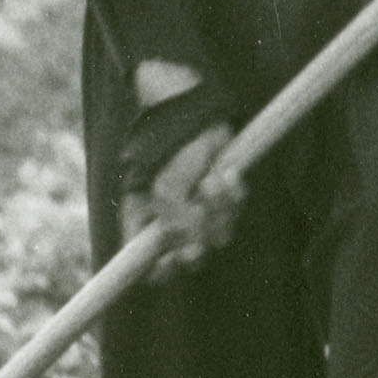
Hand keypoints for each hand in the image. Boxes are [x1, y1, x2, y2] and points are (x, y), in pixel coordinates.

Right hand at [127, 87, 244, 277]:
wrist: (193, 108)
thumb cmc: (169, 142)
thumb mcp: (167, 185)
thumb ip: (176, 219)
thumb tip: (192, 246)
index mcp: (143, 219)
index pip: (147, 264)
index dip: (161, 270)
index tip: (174, 258)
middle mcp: (170, 220)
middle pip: (190, 255)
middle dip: (202, 233)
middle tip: (202, 208)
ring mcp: (197, 209)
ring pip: (218, 234)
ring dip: (221, 208)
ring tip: (214, 178)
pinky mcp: (221, 197)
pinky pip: (234, 211)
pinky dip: (234, 195)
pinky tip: (226, 174)